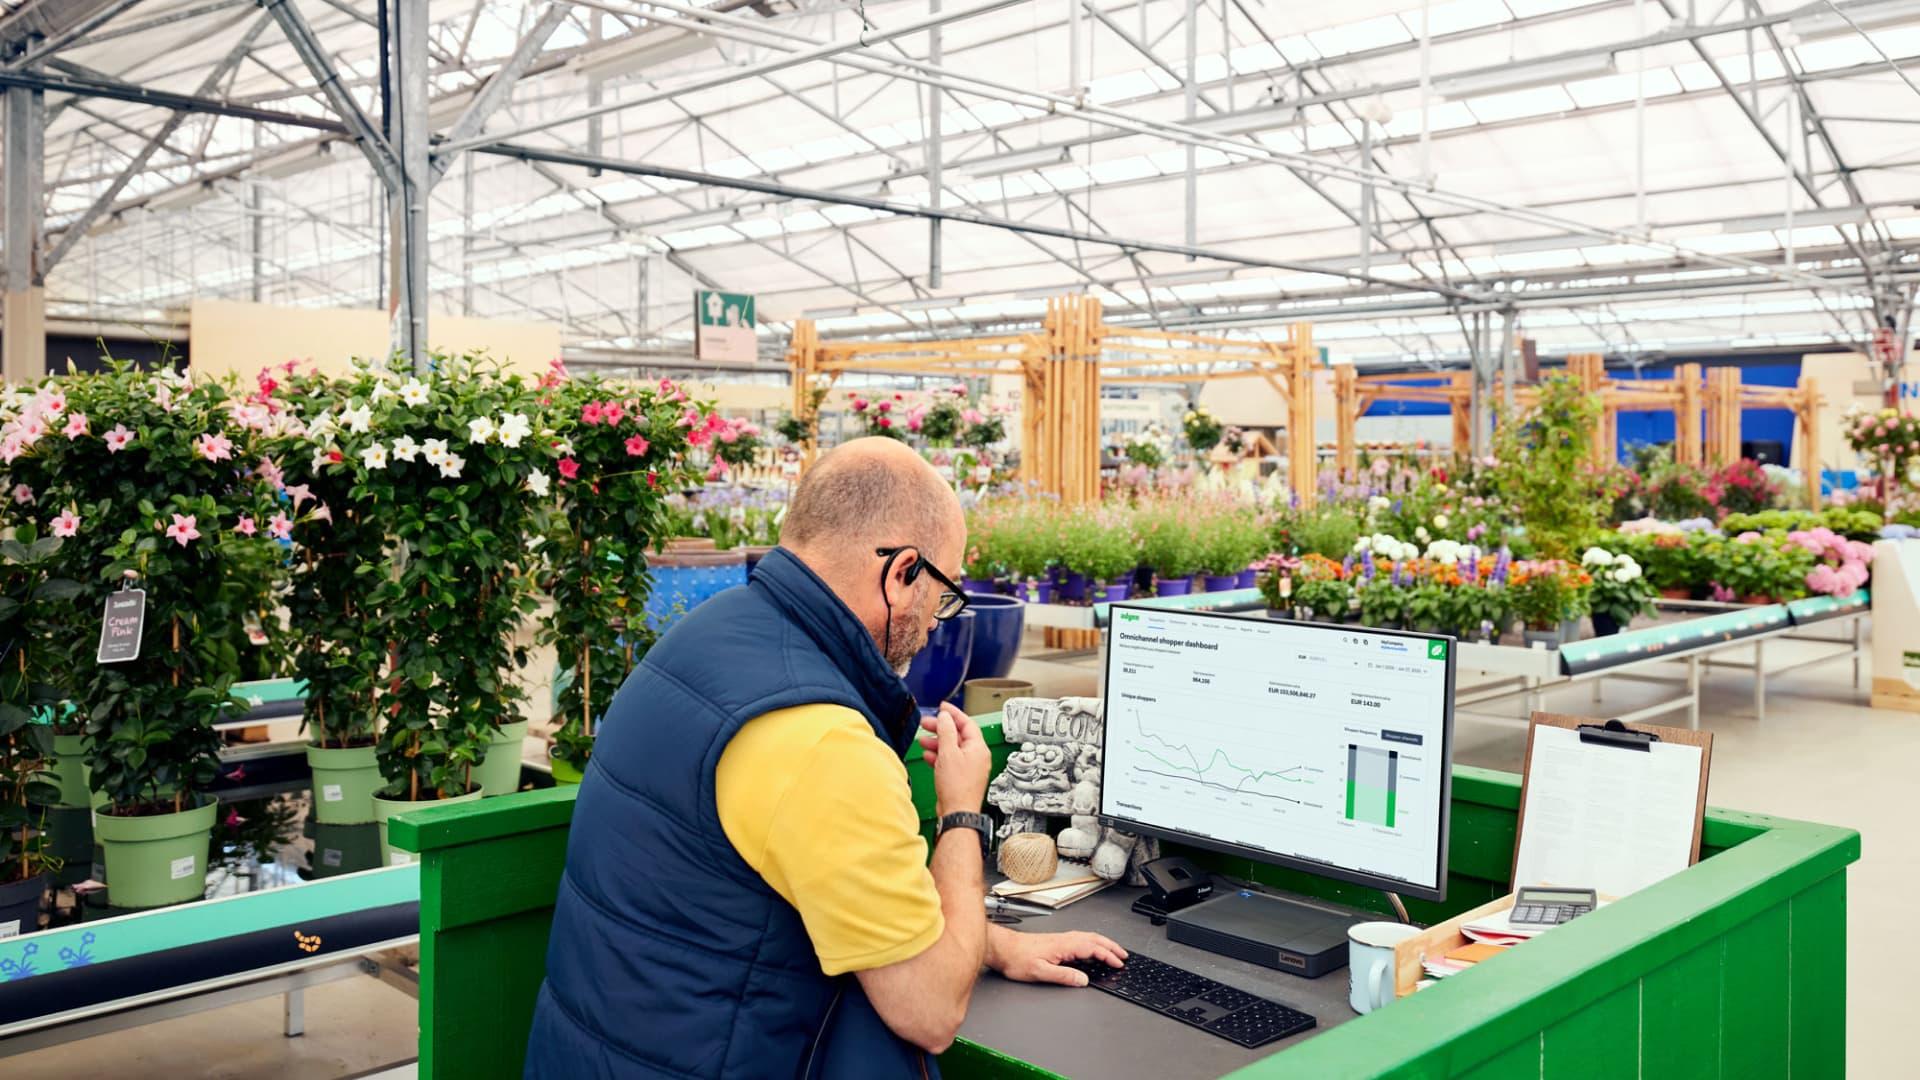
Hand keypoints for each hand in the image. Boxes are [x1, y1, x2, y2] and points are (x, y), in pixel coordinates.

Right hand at [918, 702, 990, 817]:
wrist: (957, 812)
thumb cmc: (957, 786)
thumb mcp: (948, 753)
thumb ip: (946, 731)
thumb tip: (945, 717)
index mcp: (978, 747)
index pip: (967, 723)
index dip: (953, 713)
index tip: (942, 707)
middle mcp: (976, 756)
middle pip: (958, 735)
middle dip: (941, 728)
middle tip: (926, 723)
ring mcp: (969, 767)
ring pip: (952, 748)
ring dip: (937, 743)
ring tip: (923, 740)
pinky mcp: (961, 777)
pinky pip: (950, 761)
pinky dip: (939, 757)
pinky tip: (928, 756)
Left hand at [989, 929, 1128, 986]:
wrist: (1003, 949)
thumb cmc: (1017, 959)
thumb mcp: (1040, 972)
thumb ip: (1063, 976)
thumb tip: (1083, 980)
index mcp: (1064, 945)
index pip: (1093, 948)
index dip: (1108, 956)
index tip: (1118, 963)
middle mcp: (1064, 939)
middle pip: (1094, 939)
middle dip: (1111, 947)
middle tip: (1124, 955)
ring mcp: (1061, 939)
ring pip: (1089, 937)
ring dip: (1104, 943)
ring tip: (1114, 951)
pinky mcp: (1057, 941)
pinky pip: (1082, 939)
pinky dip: (1094, 943)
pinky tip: (1093, 949)